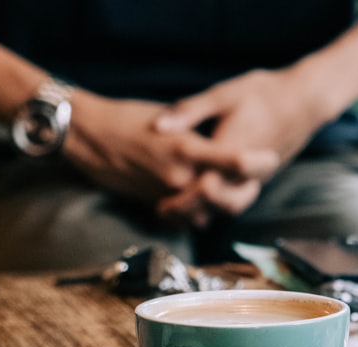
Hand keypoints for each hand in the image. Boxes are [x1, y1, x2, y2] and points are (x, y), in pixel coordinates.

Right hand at [62, 90, 278, 228]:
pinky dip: (196, 213)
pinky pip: (185, 218)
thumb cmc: (128, 117)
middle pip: (229, 196)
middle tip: (253, 180)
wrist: (87, 134)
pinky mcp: (153, 204)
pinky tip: (199, 199)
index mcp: (189, 148)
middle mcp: (181, 177)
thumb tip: (225, 146)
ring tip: (228, 188)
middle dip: (243, 190)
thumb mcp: (171, 117)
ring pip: (209, 212)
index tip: (271, 158)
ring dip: (220, 204)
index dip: (260, 162)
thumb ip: (199, 135)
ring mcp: (167, 195)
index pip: (238, 161)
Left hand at [152, 68, 328, 223]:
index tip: (159, 204)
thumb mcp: (223, 94)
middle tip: (162, 213)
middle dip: (189, 212)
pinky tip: (201, 201)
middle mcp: (247, 172)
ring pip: (230, 206)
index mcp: (233, 151)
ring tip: (178, 212)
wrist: (305, 100)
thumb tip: (158, 126)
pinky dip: (218, 205)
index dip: (181, 199)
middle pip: (215, 204)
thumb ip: (190, 111)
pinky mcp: (262, 177)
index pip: (204, 186)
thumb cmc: (265, 92)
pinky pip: (239, 199)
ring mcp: (257, 177)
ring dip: (204, 211)